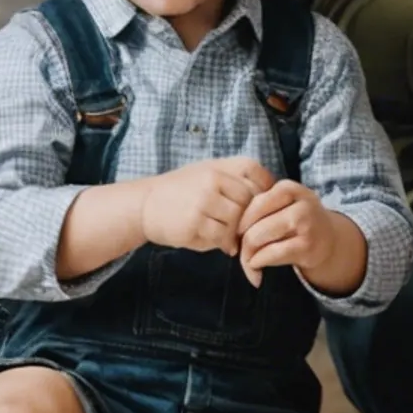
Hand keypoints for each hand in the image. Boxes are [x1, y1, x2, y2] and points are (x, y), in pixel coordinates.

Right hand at [138, 157, 277, 255]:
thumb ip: (231, 179)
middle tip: (245, 228)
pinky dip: (226, 243)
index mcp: (217, 166)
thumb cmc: (179, 191)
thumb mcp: (204, 173)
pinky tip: (223, 245)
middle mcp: (212, 180)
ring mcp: (203, 201)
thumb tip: (267, 193)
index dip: (264, 187)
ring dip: (237, 231)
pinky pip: (222, 235)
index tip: (263, 203)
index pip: (254, 171)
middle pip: (249, 199)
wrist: (145, 205)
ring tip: (231, 236)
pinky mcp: (195, 222)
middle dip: (250, 216)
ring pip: (237, 219)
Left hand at [234, 179, 357, 288]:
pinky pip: (271, 255)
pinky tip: (257, 266)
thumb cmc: (295, 219)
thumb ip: (258, 209)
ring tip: (248, 260)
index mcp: (289, 189)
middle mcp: (300, 204)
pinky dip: (258, 262)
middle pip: (253, 224)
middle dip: (240, 241)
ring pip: (259, 238)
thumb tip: (228, 231)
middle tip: (239, 250)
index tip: (236, 232)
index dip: (239, 221)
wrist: (327, 237)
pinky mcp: (307, 247)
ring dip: (247, 254)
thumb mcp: (281, 204)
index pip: (252, 204)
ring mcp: (306, 225)